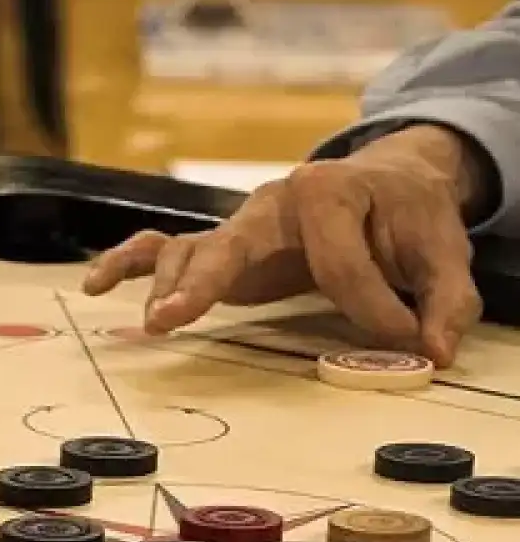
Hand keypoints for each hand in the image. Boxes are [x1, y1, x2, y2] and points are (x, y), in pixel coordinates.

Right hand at [82, 126, 483, 366]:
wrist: (387, 186)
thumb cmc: (410, 219)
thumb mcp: (445, 255)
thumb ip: (444, 302)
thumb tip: (430, 355)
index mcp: (330, 192)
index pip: (337, 259)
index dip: (370, 307)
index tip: (404, 337)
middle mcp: (271, 203)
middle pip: (235, 243)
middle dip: (206, 281)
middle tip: (174, 318)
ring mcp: (238, 226)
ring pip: (190, 249)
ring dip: (167, 286)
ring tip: (153, 322)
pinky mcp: (221, 248)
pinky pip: (164, 249)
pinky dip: (128, 265)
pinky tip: (95, 287)